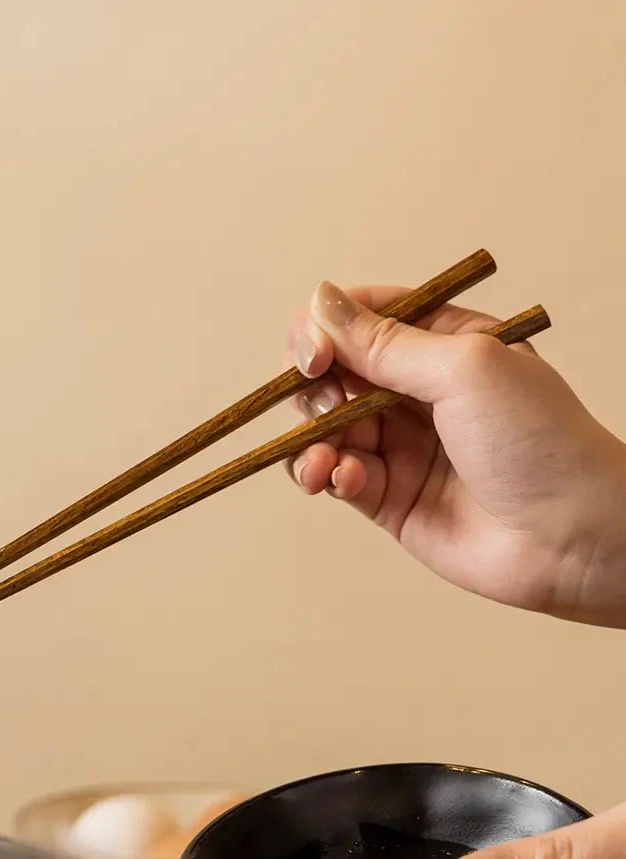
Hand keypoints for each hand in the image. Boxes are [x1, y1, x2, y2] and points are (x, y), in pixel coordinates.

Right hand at [285, 282, 625, 626]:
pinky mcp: (387, 497)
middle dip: (314, 389)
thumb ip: (384, 341)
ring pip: (325, 430)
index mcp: (445, 344)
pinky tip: (341, 480)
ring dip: (310, 441)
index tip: (313, 355)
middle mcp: (418, 392)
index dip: (325, 330)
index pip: (363, 318)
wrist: (569, 534)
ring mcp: (401, 446)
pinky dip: (326, 476)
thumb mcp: (463, 368)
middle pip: (333, 374)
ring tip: (323, 461)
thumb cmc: (539, 441)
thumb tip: (320, 303)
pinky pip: (336, 477)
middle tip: (325, 407)